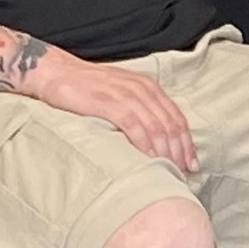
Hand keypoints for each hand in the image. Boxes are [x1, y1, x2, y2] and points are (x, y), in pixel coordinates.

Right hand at [15, 48, 198, 174]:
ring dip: (165, 152)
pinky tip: (148, 159)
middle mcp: (141, 88)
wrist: (56, 73)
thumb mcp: (122, 93)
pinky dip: (144, 144)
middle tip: (182, 174)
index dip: (187, 143)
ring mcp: (125, 94)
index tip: (192, 164)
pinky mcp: (108, 102)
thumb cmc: (88, 88)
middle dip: (179, 152)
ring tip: (168, 171)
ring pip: (156, 126)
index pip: (176, 117)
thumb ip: (141, 109)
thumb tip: (158, 139)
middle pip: (170, 124)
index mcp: (149, 86)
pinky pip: (134, 125)